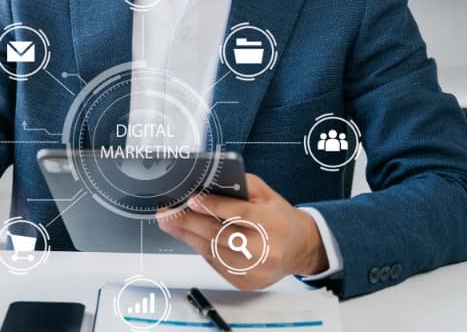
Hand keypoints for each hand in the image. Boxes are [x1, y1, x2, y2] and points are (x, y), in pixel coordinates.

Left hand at [157, 174, 327, 290]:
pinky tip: (190, 237)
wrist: (300, 248)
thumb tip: (208, 184)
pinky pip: (216, 264)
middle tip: (167, 212)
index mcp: (272, 223)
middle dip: (188, 222)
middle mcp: (265, 250)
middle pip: (219, 235)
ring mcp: (255, 270)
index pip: (239, 213)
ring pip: (213, 251)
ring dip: (187, 236)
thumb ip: (241, 186)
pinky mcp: (246, 282)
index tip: (191, 199)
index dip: (213, 206)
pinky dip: (201, 249)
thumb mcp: (267, 194)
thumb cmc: (279, 217)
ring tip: (169, 223)